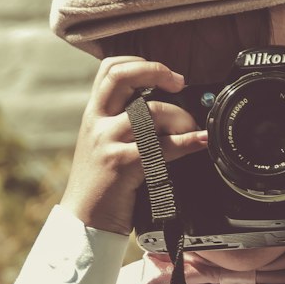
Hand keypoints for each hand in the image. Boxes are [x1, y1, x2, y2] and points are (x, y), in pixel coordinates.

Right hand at [59, 56, 208, 235]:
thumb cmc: (102, 185)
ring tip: (192, 128)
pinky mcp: (121, 164)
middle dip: (156, 71)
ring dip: (179, 117)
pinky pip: (161, 145)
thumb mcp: (103, 146)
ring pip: (148, 111)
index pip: (109, 69)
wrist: (84, 221)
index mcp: (94, 114)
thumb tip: (164, 110)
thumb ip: (123, 124)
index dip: (139, 62)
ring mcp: (107, 141)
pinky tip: (200, 141)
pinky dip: (187, 141)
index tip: (164, 74)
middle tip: (180, 83)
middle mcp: (97, 122)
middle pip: (122, 76)